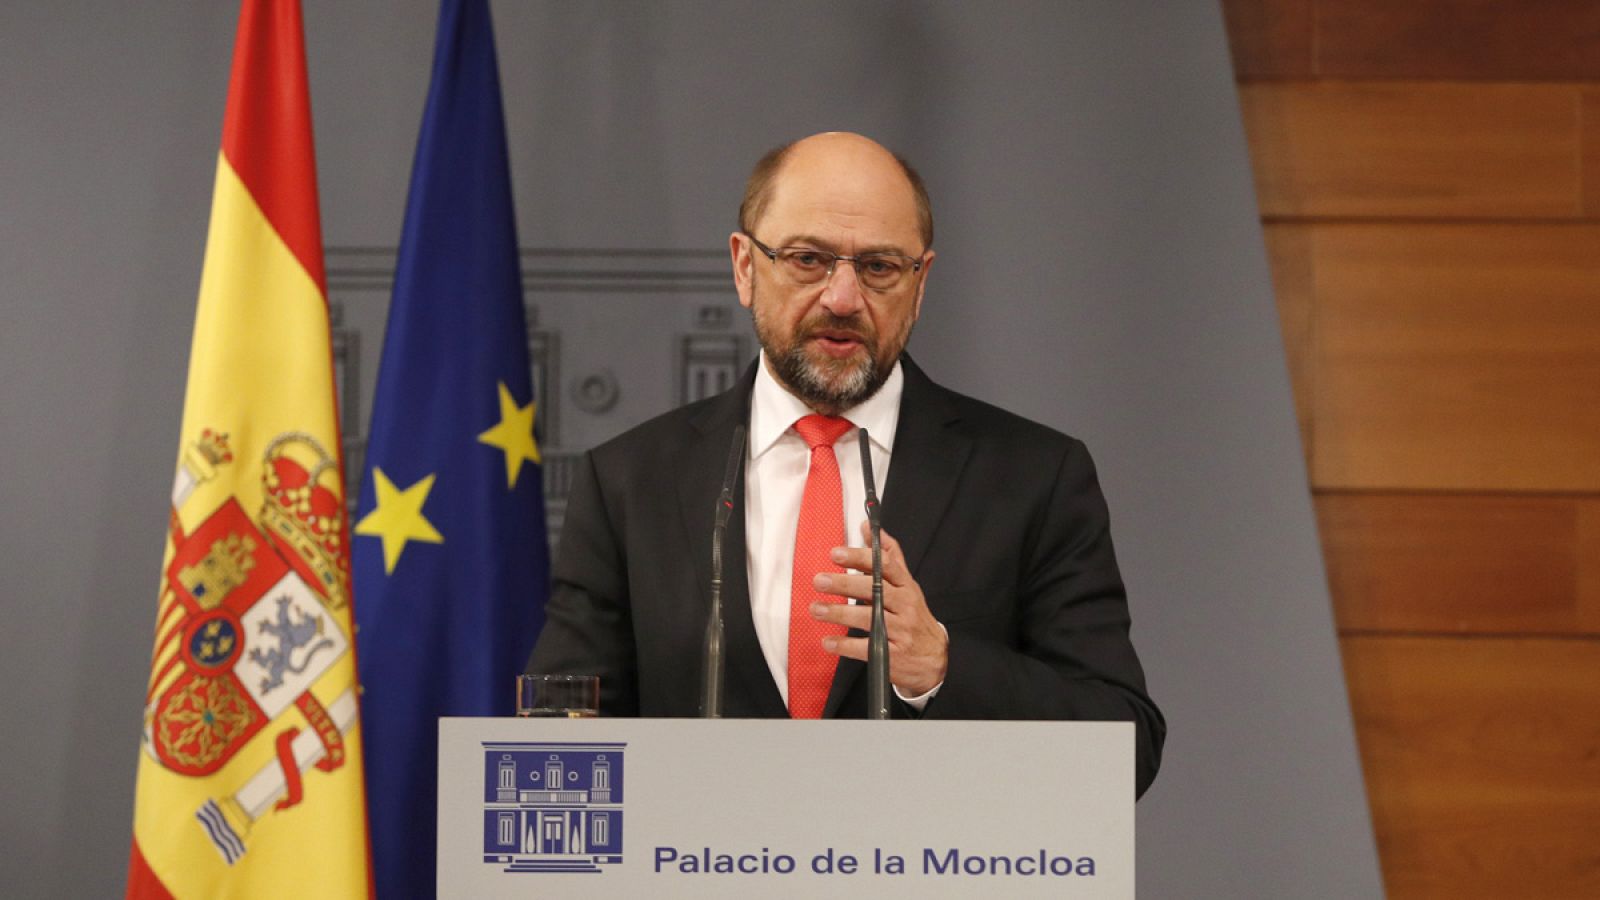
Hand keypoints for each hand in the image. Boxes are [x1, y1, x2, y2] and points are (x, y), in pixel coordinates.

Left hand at [809, 520, 947, 696]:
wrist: (934, 659)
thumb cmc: (913, 617)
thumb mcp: (906, 585)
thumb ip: (887, 556)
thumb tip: (868, 527)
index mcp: (907, 586)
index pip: (885, 566)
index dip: (860, 557)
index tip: (836, 553)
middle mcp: (905, 606)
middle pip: (875, 591)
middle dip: (845, 585)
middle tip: (819, 580)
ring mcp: (901, 631)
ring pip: (868, 619)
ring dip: (839, 613)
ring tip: (816, 609)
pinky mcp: (894, 655)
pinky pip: (866, 648)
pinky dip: (845, 645)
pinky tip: (828, 641)